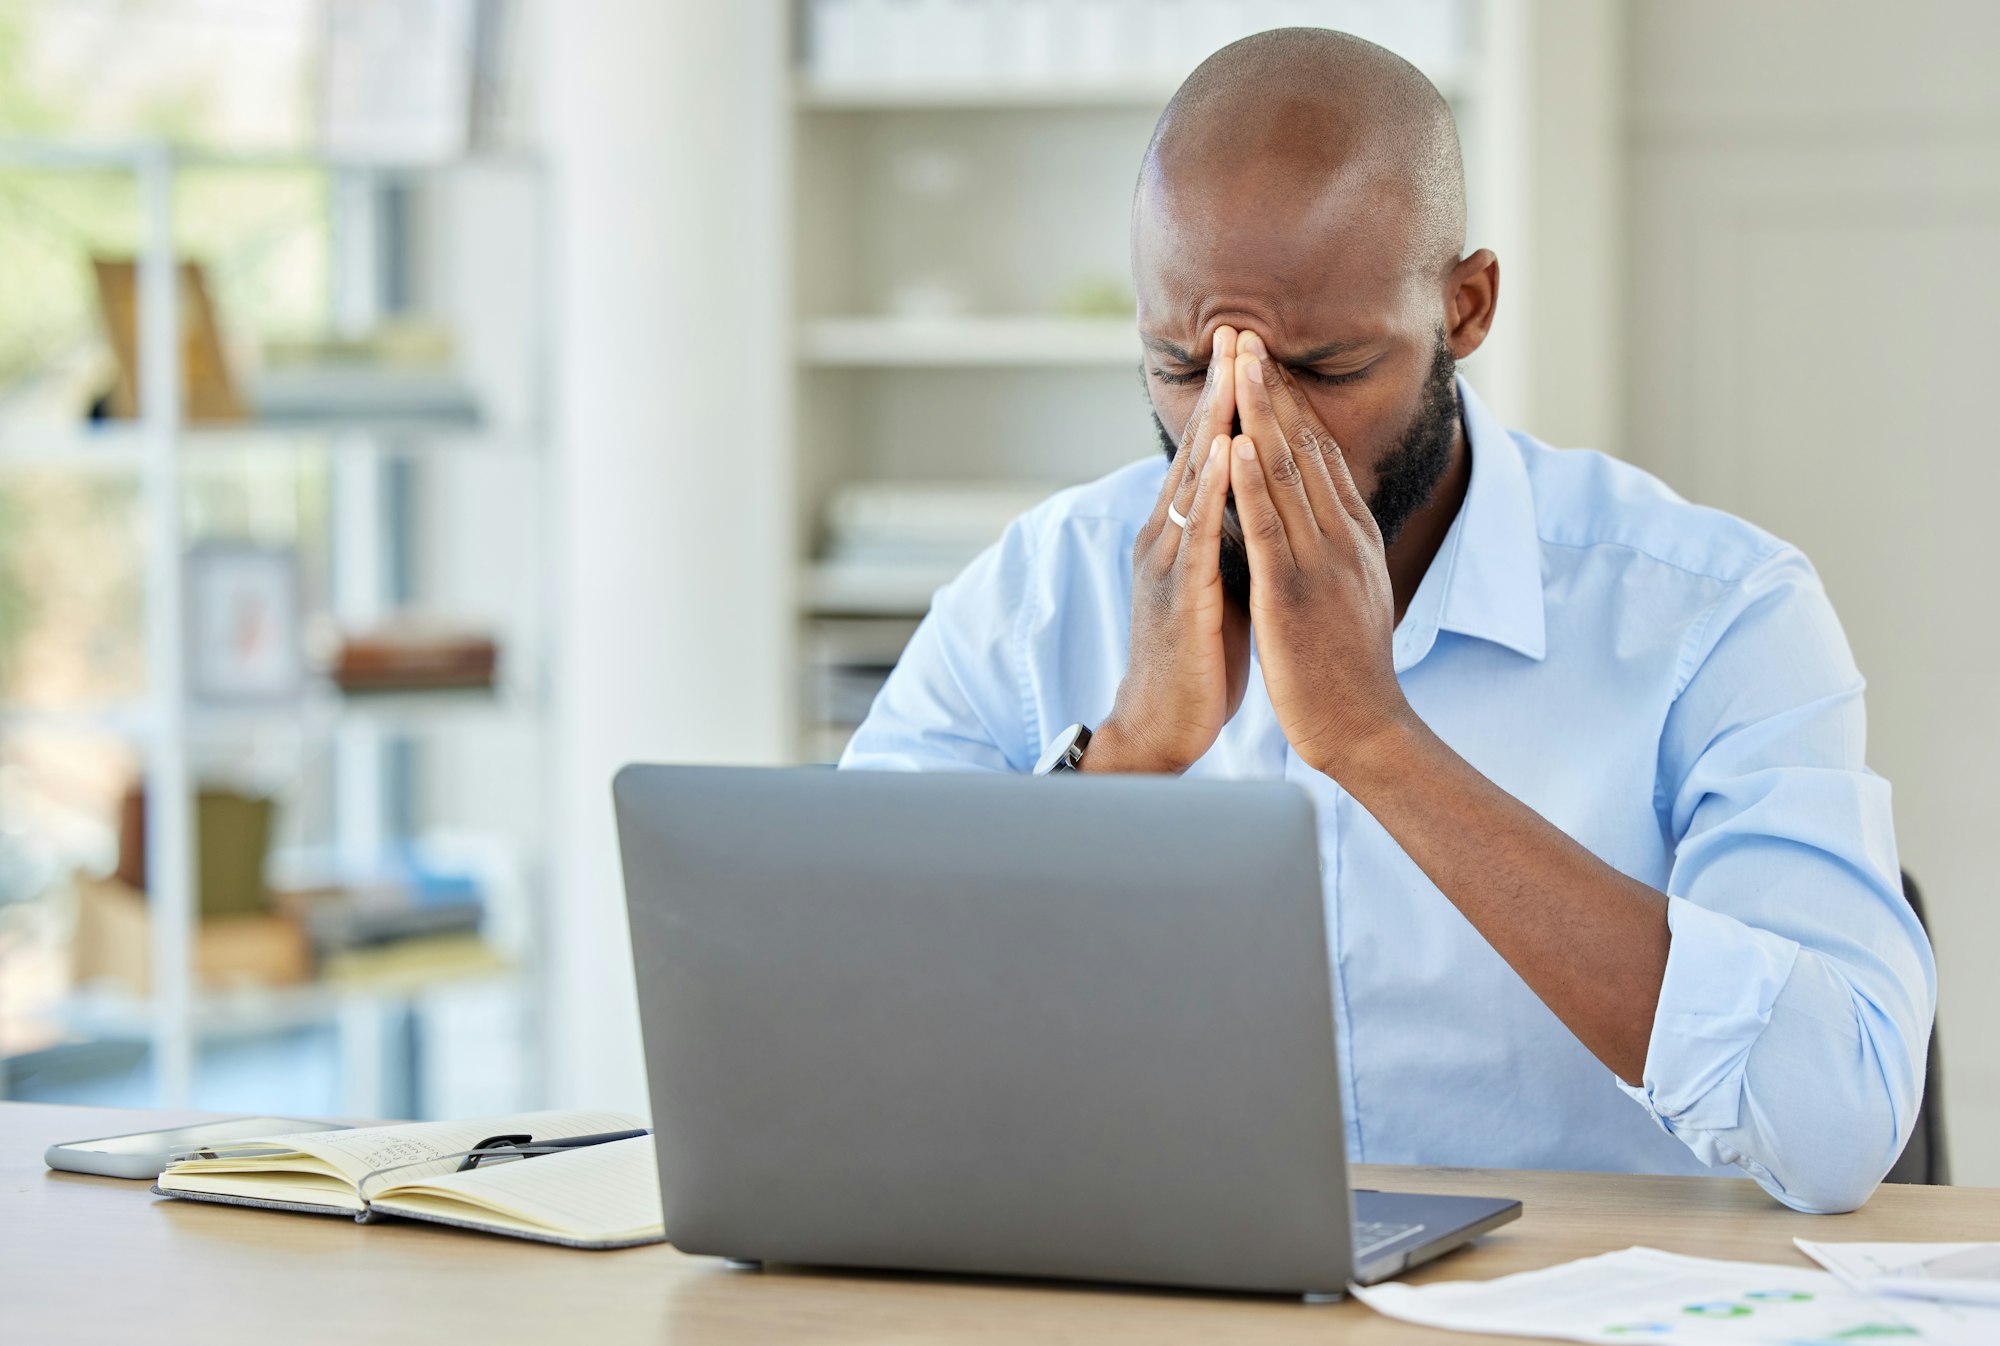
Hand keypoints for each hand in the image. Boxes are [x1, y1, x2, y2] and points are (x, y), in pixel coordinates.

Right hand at [1086, 328, 1251, 773]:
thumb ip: (1229, 539)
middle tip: (1239, 329)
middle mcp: (1162, 538)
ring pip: (1193, 480)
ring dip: (1215, 422)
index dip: (1226, 401)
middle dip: (1219, 389)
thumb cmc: (1196, 661)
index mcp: (1176, 535)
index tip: (1249, 349)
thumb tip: (1258, 500)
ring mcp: (1166, 565)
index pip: (1204, 455)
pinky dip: (1213, 488)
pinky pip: (1197, 533)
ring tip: (1236, 370)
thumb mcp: (1217, 585)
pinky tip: (1230, 451)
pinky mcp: (1178, 597)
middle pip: (1194, 450)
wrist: (1160, 731)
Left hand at [1229, 329, 1411, 776]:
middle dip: (1272, 387)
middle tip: (1245, 333)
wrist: (1365, 726)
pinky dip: (1253, 483)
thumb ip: (1334, 544)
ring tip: (1236, 362)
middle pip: (1304, 446)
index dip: (1290, 401)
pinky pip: (1272, 529)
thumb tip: (1321, 509)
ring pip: (1288, 473)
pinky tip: (1235, 445)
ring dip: (1260, 413)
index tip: (1263, 357)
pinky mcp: (1295, 593)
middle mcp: (1341, 536)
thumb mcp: (1349, 587)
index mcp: (1351, 534)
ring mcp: (1321, 561)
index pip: (1319, 452)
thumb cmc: (1348, 666)